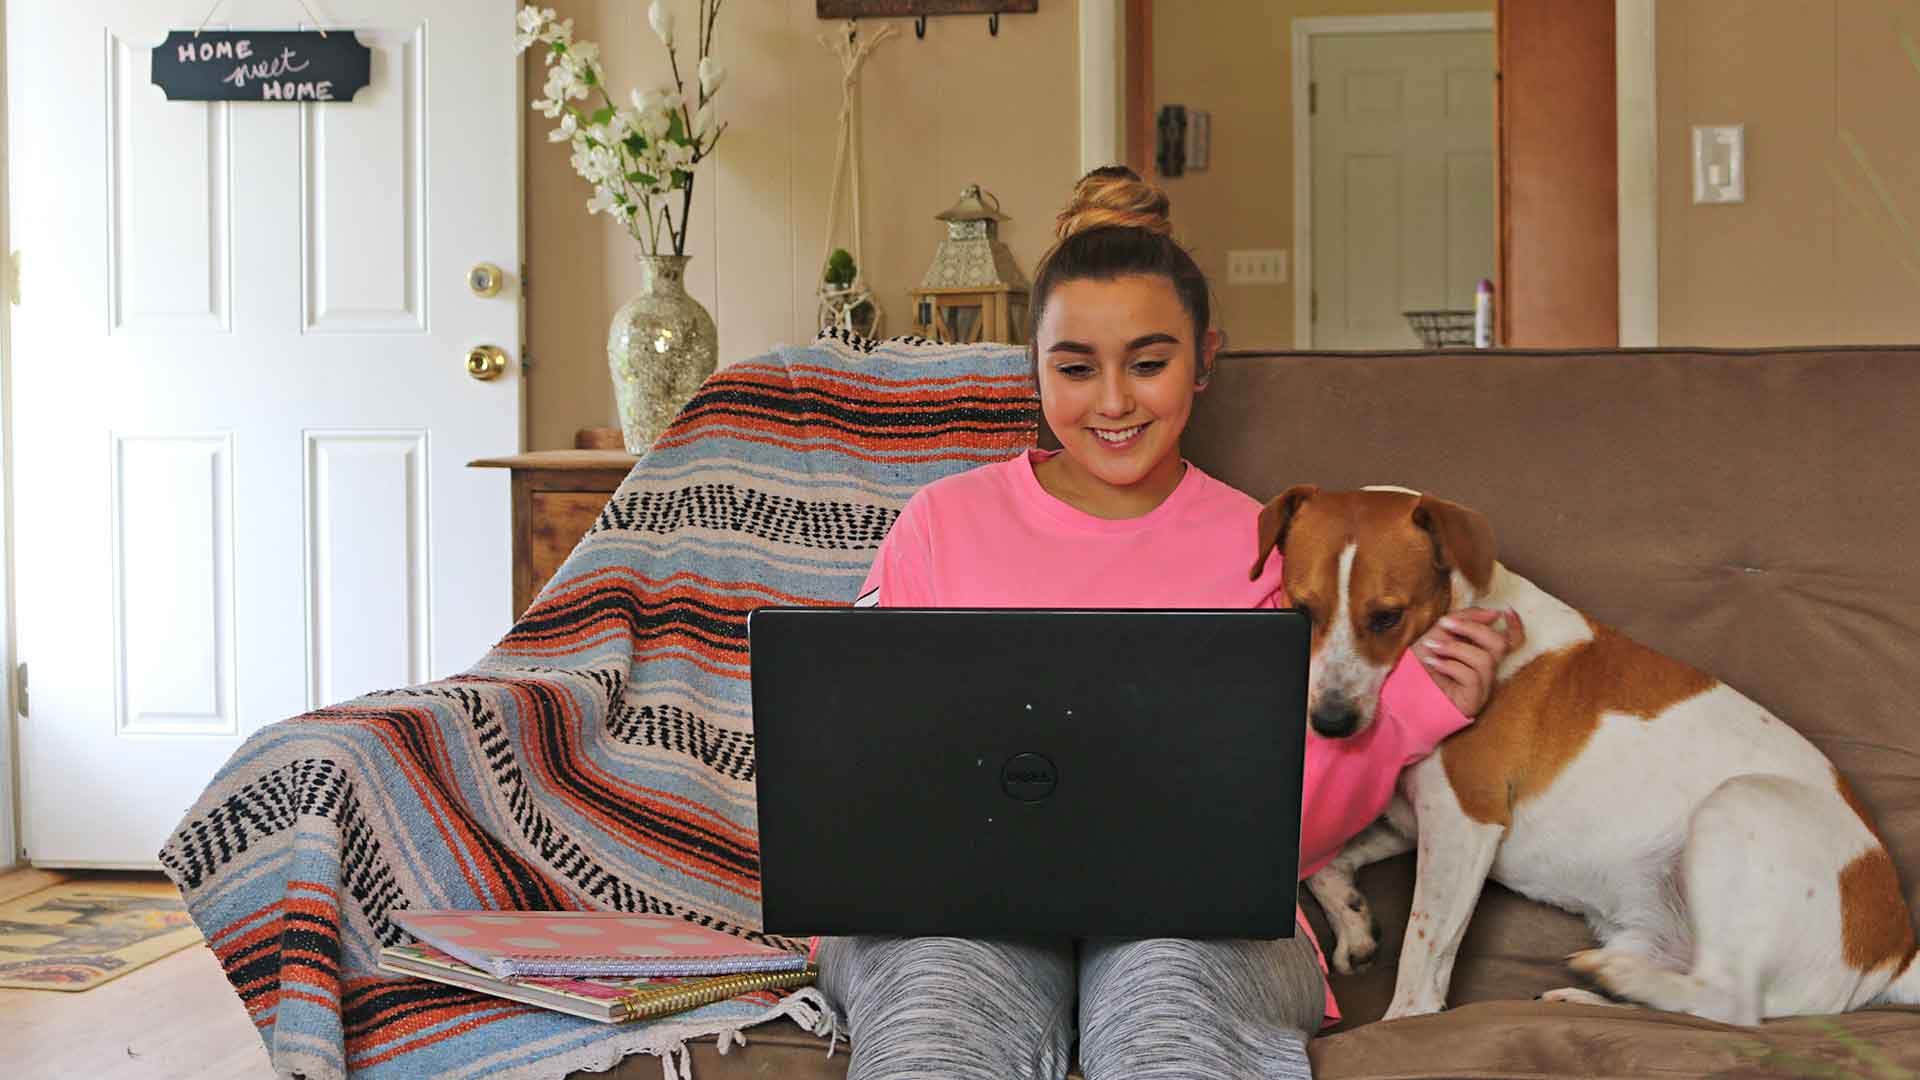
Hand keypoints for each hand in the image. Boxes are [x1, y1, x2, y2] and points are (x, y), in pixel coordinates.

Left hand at [1410, 607, 1525, 716]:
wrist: (1402, 694)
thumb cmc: (1421, 665)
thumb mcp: (1438, 635)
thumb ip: (1461, 621)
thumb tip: (1490, 612)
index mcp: (1481, 654)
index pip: (1510, 642)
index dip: (1515, 626)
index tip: (1503, 611)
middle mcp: (1486, 671)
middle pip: (1499, 644)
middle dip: (1472, 628)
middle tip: (1445, 624)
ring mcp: (1482, 687)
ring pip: (1485, 660)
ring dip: (1455, 648)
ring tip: (1433, 647)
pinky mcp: (1473, 701)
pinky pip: (1472, 677)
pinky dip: (1450, 665)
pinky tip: (1433, 663)